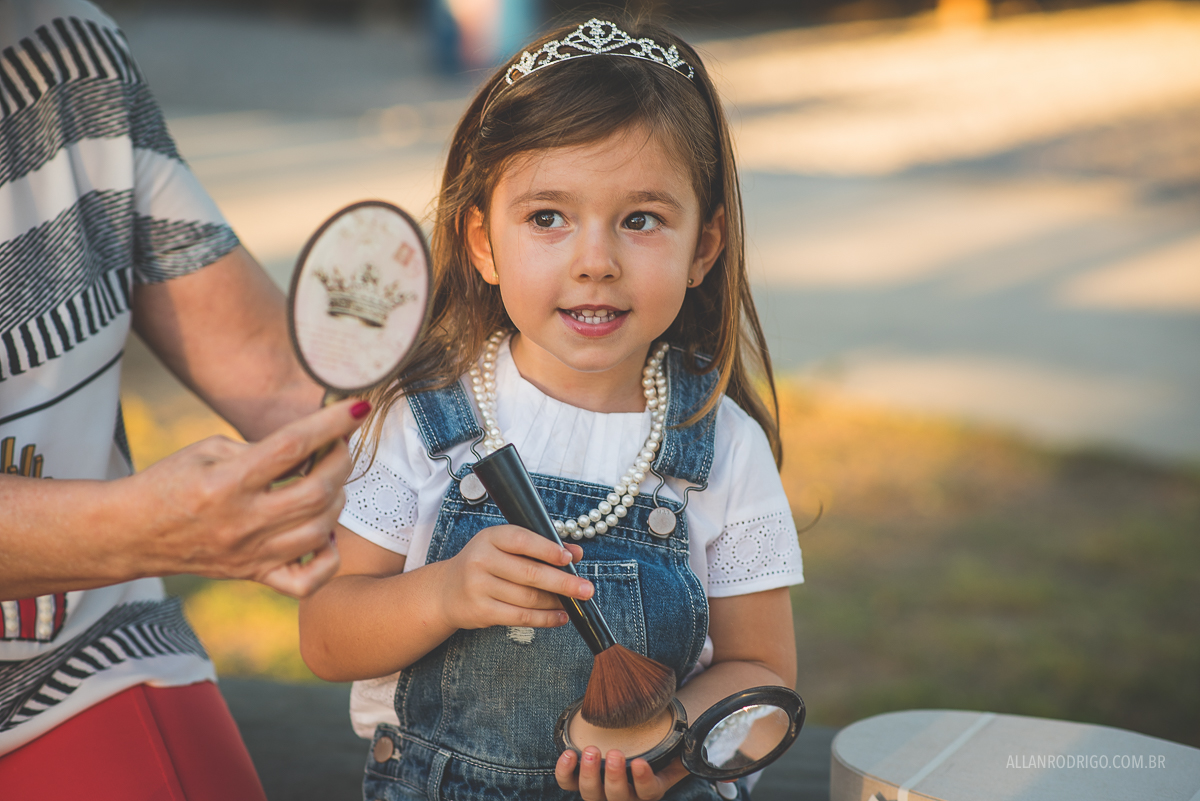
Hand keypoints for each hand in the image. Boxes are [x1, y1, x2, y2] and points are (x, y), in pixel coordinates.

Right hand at [124, 398, 367, 596]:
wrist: (130, 534)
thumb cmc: (170, 482)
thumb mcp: (208, 450)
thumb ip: (261, 448)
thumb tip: (315, 447)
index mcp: (228, 481)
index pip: (292, 447)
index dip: (331, 423)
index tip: (358, 406)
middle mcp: (243, 521)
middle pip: (317, 492)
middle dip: (341, 461)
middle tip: (338, 447)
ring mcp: (251, 553)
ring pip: (321, 530)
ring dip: (338, 500)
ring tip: (329, 482)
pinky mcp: (254, 575)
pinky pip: (308, 581)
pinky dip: (330, 556)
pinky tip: (324, 532)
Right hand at [435, 524, 589, 630]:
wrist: (446, 591)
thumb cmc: (484, 565)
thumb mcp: (505, 548)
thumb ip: (540, 547)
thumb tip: (577, 552)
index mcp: (490, 537)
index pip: (522, 540)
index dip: (548, 549)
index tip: (570, 559)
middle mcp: (481, 560)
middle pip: (530, 573)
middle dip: (563, 583)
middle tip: (586, 589)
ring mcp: (479, 587)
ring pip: (528, 597)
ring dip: (556, 602)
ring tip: (575, 604)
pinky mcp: (481, 611)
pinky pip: (520, 617)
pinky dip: (544, 619)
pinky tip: (560, 617)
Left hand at [556, 748, 690, 799]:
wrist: (635, 739)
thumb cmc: (656, 742)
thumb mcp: (674, 744)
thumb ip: (683, 742)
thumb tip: (694, 732)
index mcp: (649, 788)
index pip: (649, 792)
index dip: (643, 781)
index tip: (641, 762)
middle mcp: (626, 795)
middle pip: (618, 797)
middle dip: (614, 777)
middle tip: (614, 753)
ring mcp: (601, 790)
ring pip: (592, 795)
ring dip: (589, 775)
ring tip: (590, 751)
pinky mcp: (581, 780)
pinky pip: (568, 784)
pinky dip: (565, 773)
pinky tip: (568, 754)